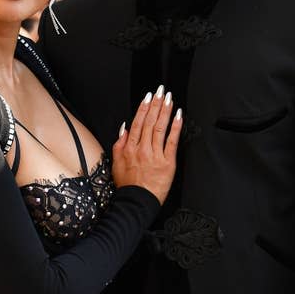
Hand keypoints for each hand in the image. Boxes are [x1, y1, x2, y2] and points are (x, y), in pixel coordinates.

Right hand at [111, 87, 181, 203]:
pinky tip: (178, 116)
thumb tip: (124, 128)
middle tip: (161, 91)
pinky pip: (171, 141)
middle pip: (149, 121)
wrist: (136, 202)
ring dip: (165, 111)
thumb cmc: (128, 186)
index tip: (148, 97)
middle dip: (156, 104)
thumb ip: (119, 144)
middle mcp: (142, 148)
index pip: (137, 122)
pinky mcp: (166, 162)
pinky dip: (175, 127)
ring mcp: (155, 155)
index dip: (144, 107)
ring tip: (169, 99)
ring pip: (160, 128)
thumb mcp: (116, 163)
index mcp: (129, 148)